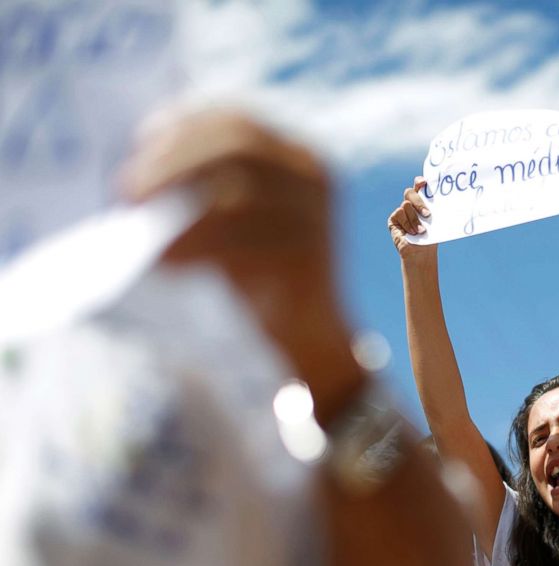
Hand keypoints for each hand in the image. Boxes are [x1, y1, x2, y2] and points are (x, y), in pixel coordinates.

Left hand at [122, 109, 362, 417]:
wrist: (306, 338)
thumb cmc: (258, 277)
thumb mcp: (236, 220)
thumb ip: (206, 188)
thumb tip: (139, 178)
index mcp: (298, 159)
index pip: (238, 123)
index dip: (186, 128)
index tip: (139, 144)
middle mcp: (313, 178)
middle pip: (239, 146)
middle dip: (176, 161)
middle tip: (130, 191)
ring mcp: (316, 217)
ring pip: (240, 193)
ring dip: (182, 207)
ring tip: (142, 227)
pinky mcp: (309, 260)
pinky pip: (246, 243)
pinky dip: (199, 247)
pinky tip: (167, 261)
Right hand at [387, 178, 437, 261]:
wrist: (421, 253)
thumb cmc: (431, 237)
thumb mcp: (436, 221)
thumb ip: (436, 208)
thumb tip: (449, 199)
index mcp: (421, 202)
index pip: (418, 186)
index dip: (419, 182)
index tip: (424, 182)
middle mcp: (410, 204)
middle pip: (410, 192)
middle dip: (419, 202)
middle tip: (428, 215)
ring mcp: (401, 211)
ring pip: (406, 204)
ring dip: (415, 219)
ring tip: (421, 231)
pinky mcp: (394, 219)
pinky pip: (399, 213)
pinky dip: (407, 223)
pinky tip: (412, 233)